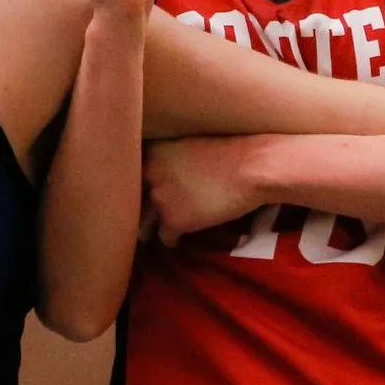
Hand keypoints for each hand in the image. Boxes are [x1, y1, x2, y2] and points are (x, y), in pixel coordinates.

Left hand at [143, 136, 262, 244]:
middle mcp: (148, 173)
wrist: (253, 166)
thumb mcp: (189, 145)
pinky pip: (165, 238)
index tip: (143, 195)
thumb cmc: (232, 151)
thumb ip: (169, 160)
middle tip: (147, 217)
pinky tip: (178, 239)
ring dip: (152, 227)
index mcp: (151, 151)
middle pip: (132, 200)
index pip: (131, 174)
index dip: (141, 187)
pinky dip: (173, 239)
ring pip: (144, 223)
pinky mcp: (173, 220)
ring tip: (156, 232)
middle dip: (141, 209)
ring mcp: (159, 198)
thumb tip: (164, 179)